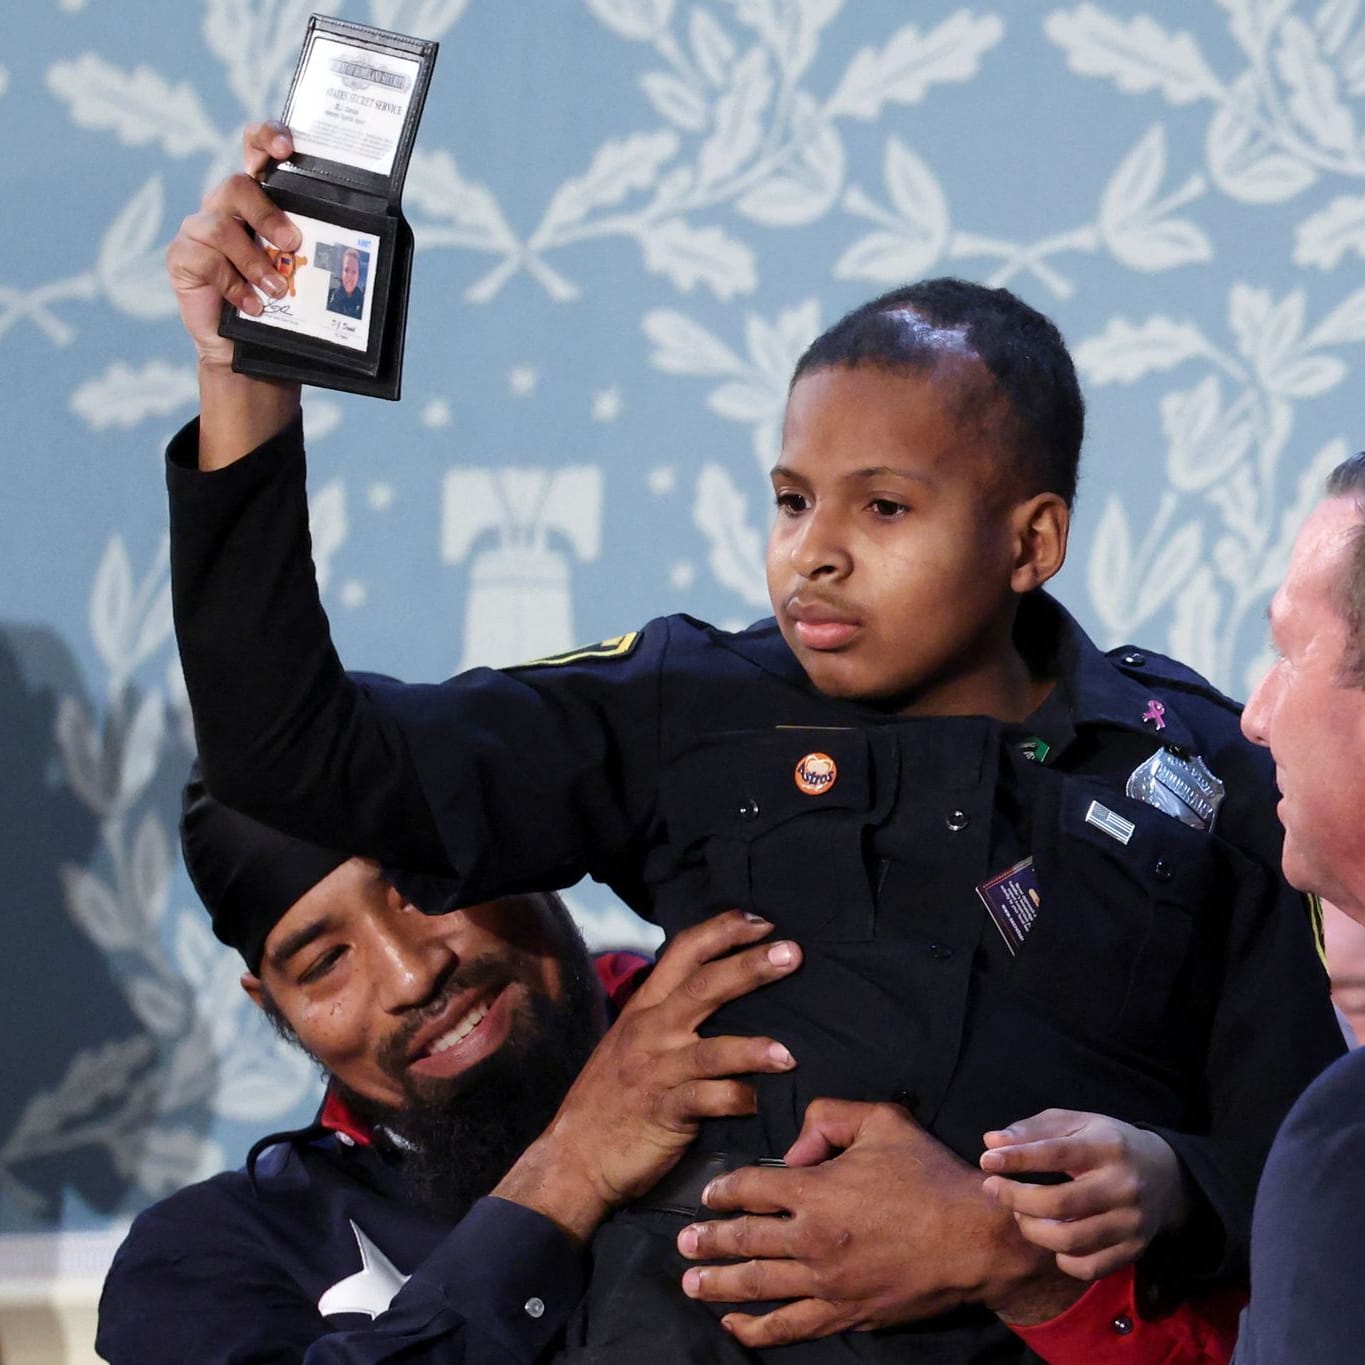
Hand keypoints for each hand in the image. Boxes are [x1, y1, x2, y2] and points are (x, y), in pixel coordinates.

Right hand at [165, 121, 302, 465]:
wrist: (253, 354)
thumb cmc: (287, 310)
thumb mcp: (313, 275)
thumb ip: (330, 246)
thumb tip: (395, 230)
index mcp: (260, 201)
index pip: (256, 150)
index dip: (266, 138)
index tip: (286, 147)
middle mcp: (227, 208)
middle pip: (238, 184)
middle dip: (268, 214)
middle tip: (293, 244)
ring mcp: (201, 230)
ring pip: (221, 224)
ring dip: (255, 261)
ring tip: (278, 291)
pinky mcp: (183, 258)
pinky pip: (205, 258)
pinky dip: (234, 285)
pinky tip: (253, 307)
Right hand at [493, 910, 801, 1244]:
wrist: (573, 1157)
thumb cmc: (609, 1098)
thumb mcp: (630, 1043)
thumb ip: (666, 1016)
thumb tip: (715, 992)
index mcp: (644, 1007)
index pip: (684, 952)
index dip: (722, 931)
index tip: (761, 921)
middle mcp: (650, 1031)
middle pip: (704, 986)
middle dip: (750, 966)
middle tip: (792, 953)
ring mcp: (656, 1071)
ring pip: (711, 1050)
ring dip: (754, 1050)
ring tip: (790, 1054)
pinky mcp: (664, 1113)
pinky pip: (707, 1102)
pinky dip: (737, 1100)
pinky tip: (761, 1102)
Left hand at [673, 1099, 1076, 1348]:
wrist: (976, 1240)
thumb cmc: (931, 1176)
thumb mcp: (884, 1121)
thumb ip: (831, 1117)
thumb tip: (796, 1145)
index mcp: (817, 1189)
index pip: (752, 1187)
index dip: (724, 1190)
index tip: (709, 1195)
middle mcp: (812, 1239)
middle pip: (744, 1240)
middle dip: (708, 1241)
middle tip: (683, 1244)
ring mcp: (827, 1283)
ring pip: (759, 1285)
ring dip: (720, 1285)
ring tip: (691, 1283)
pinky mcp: (846, 1314)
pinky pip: (791, 1326)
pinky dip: (759, 1329)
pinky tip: (735, 1327)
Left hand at [980, 1109, 1190, 1280]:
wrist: (1166, 1175)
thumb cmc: (1107, 1143)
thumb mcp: (1076, 1123)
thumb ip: (1033, 1130)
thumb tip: (991, 1141)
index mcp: (1108, 1147)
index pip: (1056, 1154)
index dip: (1017, 1158)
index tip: (987, 1161)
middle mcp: (1123, 1187)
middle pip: (1059, 1203)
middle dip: (1015, 1198)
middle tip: (993, 1188)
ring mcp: (1131, 1223)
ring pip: (1070, 1240)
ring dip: (1032, 1229)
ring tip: (1020, 1212)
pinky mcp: (1134, 1250)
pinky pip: (1088, 1267)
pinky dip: (1061, 1257)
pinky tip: (1052, 1238)